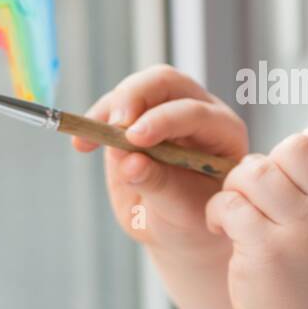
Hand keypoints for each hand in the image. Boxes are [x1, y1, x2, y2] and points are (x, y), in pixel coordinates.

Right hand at [73, 63, 248, 260]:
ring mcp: (169, 108)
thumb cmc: (190, 218)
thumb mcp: (180, 210)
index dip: (163, 120)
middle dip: (135, 96)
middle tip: (113, 125)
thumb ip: (158, 185)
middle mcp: (200, 111)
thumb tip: (129, 163)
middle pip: (167, 82)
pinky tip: (83, 145)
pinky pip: (116, 105)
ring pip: (139, 87)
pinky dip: (97, 119)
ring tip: (90, 140)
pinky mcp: (140, 114)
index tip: (133, 138)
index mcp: (224, 133)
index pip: (195, 113)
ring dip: (111, 108)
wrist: (177, 226)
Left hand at [204, 125, 307, 308]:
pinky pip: (230, 204)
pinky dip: (216, 211)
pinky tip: (221, 228)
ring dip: (234, 187)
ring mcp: (304, 231)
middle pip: (289, 148)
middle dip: (262, 165)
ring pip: (254, 172)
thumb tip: (267, 154)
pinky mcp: (268, 252)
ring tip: (234, 212)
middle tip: (252, 196)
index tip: (282, 182)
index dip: (291, 152)